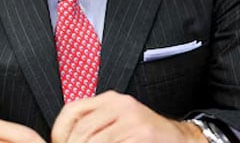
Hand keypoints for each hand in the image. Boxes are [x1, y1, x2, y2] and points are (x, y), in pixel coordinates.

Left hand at [51, 90, 205, 142]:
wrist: (180, 139)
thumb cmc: (144, 136)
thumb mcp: (117, 124)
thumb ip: (94, 126)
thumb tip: (63, 139)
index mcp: (109, 100)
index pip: (72, 111)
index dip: (60, 133)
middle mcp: (119, 104)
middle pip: (81, 131)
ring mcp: (132, 118)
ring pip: (94, 142)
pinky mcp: (142, 134)